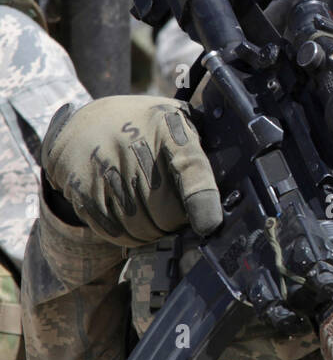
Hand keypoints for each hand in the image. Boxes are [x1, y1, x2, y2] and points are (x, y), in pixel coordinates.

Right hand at [42, 96, 221, 244]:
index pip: (191, 168)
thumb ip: (199, 155)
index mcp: (169, 126)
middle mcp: (135, 144)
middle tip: (176, 218)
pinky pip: (114, 230)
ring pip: (140, 227)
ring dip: (152, 233)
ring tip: (153, 218)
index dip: (202, 202)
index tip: (208, 226)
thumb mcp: (177, 124)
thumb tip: (224, 202)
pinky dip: (127, 235)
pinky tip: (130, 219)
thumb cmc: (146, 131)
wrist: (86, 124)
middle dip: (176, 224)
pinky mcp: (82, 187)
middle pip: (167, 212)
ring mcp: (105, 166)